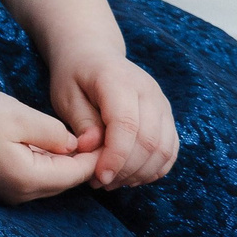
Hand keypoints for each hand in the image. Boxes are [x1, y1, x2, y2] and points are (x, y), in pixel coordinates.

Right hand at [0, 86, 100, 203]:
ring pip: (52, 180)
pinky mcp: (0, 186)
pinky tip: (43, 142)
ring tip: (73, 135)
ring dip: (64, 161)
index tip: (109, 131)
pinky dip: (46, 163)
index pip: (79, 173)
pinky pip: (35, 177)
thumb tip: (78, 145)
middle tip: (95, 132)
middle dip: (83, 159)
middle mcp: (21, 194)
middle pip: (68, 180)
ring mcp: (9, 193)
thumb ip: (56, 133)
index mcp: (29, 179)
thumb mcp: (20, 115)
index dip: (97, 153)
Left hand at [48, 52, 178, 188]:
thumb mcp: (65, 94)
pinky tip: (130, 176)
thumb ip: (81, 120)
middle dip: (126, 170)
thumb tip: (92, 148)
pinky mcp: (168, 116)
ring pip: (164, 149)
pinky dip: (154, 168)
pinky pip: (170, 149)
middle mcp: (149, 91)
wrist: (94, 54)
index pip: (127, 125)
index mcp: (119, 80)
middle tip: (100, 183)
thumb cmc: (75, 75)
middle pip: (149, 141)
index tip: (99, 176)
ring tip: (112, 182)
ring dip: (140, 173)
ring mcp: (163, 104)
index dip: (115, 156)